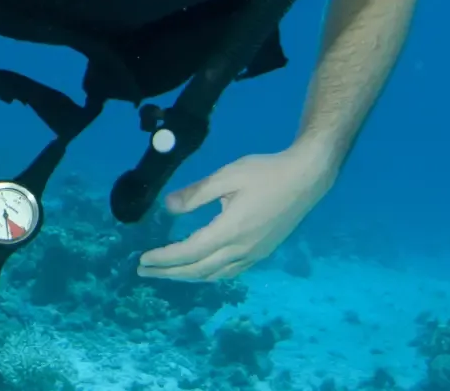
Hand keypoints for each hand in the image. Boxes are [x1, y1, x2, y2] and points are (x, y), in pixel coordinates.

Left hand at [136, 146, 336, 281]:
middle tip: (143, 271)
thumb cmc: (265, 173)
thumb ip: (196, 193)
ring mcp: (255, 254)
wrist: (307, 178)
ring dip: (187, 276)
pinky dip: (209, 274)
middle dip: (168, 273)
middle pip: (198, 269)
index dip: (164, 258)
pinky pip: (230, 272)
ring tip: (166, 273)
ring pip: (215, 275)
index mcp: (230, 230)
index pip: (189, 252)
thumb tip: (168, 208)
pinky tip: (199, 269)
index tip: (143, 260)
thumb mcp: (226, 176)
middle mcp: (242, 249)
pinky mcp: (263, 252)